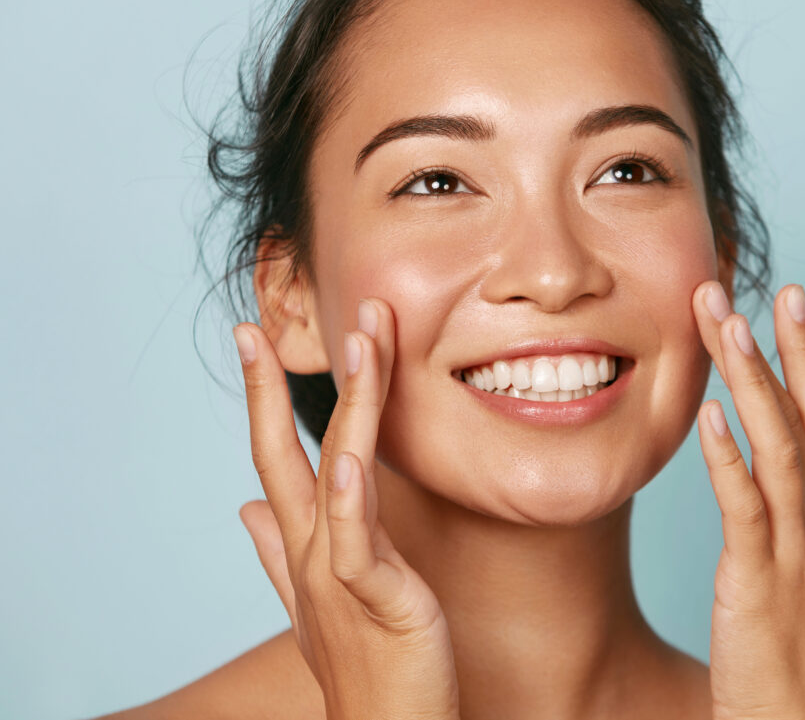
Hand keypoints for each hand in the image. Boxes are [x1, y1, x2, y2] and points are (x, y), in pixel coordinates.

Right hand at [233, 298, 459, 719]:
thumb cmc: (362, 664)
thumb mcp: (318, 597)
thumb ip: (279, 551)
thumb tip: (245, 509)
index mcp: (306, 542)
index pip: (277, 456)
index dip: (262, 397)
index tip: (253, 339)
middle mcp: (314, 549)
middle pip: (291, 452)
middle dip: (273, 386)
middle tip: (260, 323)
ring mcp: (339, 572)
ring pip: (338, 472)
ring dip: (349, 403)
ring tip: (359, 340)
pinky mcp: (376, 597)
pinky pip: (359, 541)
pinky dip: (351, 500)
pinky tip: (349, 462)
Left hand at [692, 282, 804, 719]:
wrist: (795, 719)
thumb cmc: (783, 641)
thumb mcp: (788, 560)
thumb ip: (770, 504)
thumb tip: (740, 453)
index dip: (804, 355)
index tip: (787, 301)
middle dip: (778, 346)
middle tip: (745, 288)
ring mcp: (795, 547)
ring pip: (778, 446)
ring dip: (751, 381)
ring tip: (725, 326)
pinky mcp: (758, 577)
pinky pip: (744, 507)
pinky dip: (727, 458)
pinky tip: (706, 418)